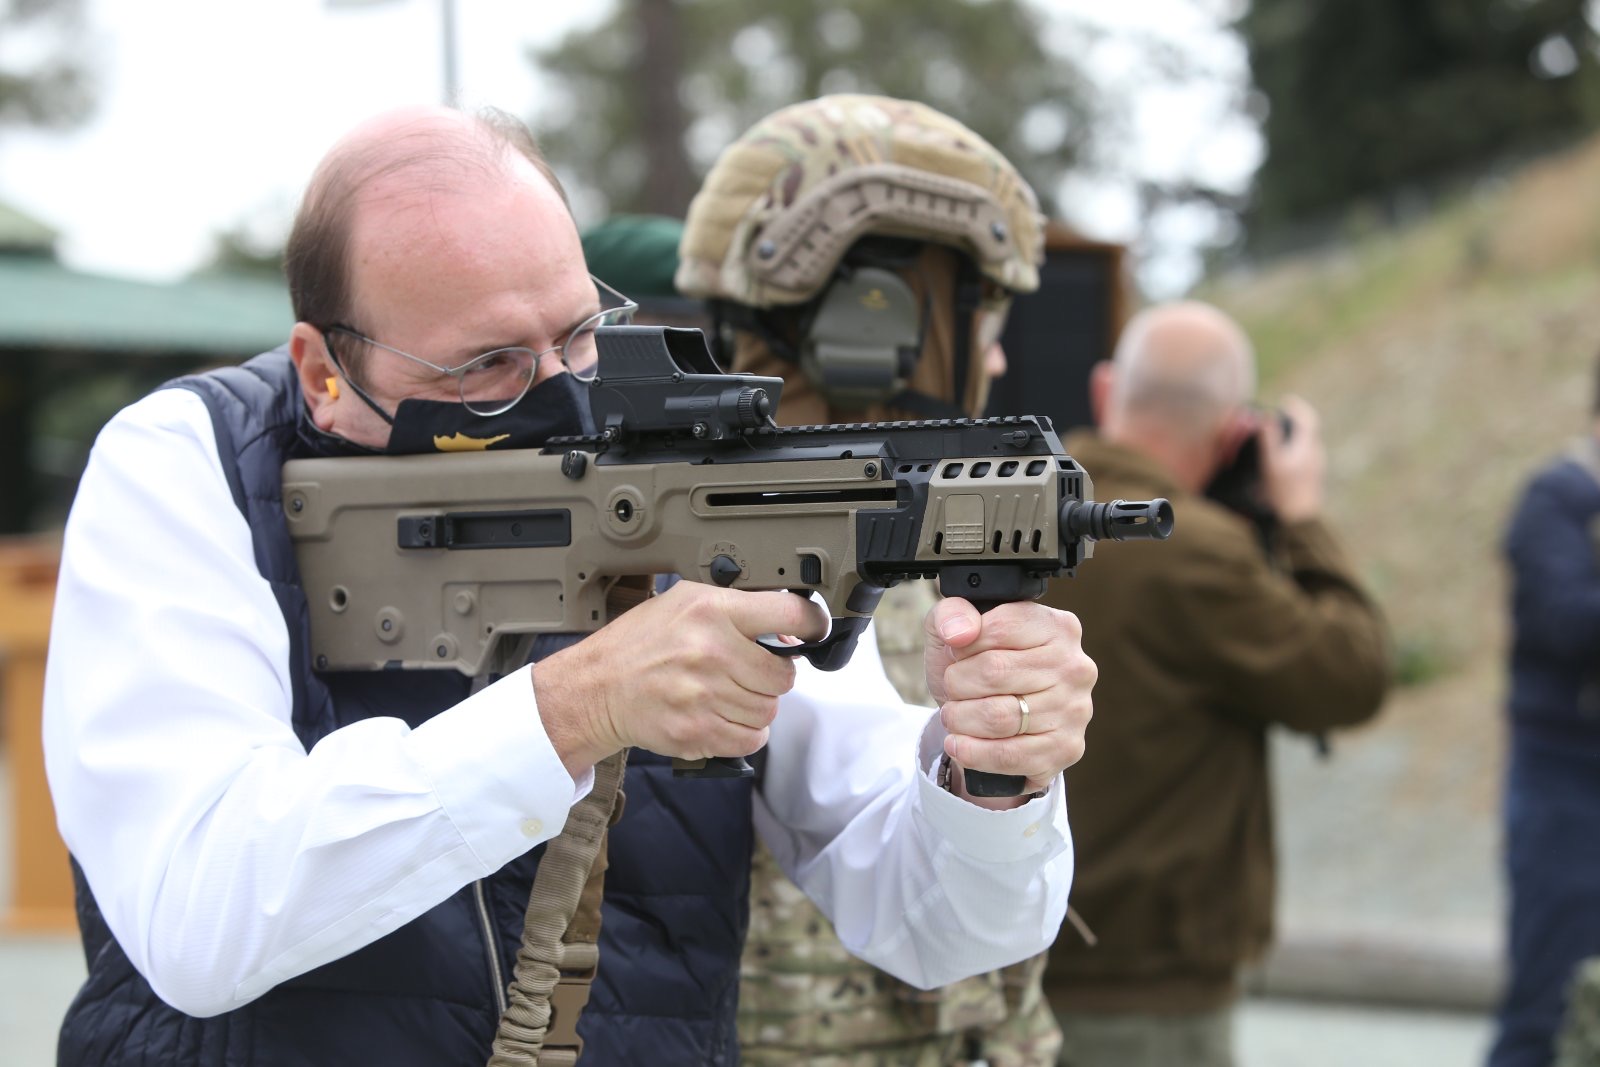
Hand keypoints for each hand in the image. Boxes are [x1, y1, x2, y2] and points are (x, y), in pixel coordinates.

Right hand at [533, 582, 828, 776]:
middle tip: (748, 671)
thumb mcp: (684, 602)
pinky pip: (751, 740)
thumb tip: (790, 630)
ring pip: (769, 711)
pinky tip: (723, 716)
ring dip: (756, 706)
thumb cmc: (640, 643)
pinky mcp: (697, 732)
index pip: (789, 616)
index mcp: (710, 612)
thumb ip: (738, 609)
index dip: (811, 625)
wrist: (597, 688)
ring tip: (727, 694)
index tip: (813, 632)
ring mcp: (704, 696)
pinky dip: (745, 733)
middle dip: (772, 675)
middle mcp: (711, 652)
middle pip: (784, 676)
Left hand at [924, 598, 1095, 806]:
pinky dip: (972, 752)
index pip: (1000, 628)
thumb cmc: (978, 666)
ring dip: (960, 719)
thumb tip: (959, 633)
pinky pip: (1008, 755)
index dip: (964, 645)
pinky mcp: (1065, 749)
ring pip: (997, 717)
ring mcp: (1074, 710)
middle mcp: (1075, 666)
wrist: (992, 717)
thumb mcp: (957, 629)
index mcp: (1057, 627)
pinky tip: (958, 744)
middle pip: (993, 672)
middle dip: (957, 684)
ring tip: (954, 715)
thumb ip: (952, 615)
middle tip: (952, 688)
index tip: (957, 654)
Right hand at [1260, 395, 1324, 523]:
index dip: (1298, 408)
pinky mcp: (1313, 479)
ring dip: (1296, 437)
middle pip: (1308, 432)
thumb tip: (1267, 416)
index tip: (1287, 401)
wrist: (1299, 521)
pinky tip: (1284, 461)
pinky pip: (1306, 457)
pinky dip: (1296, 451)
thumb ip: (1269, 439)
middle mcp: (1316, 455)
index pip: (1308, 420)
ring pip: (1308, 446)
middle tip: (1281, 417)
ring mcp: (1316, 468)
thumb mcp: (1272, 463)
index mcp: (1307, 447)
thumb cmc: (1284, 492)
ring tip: (1280, 438)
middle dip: (1296, 422)